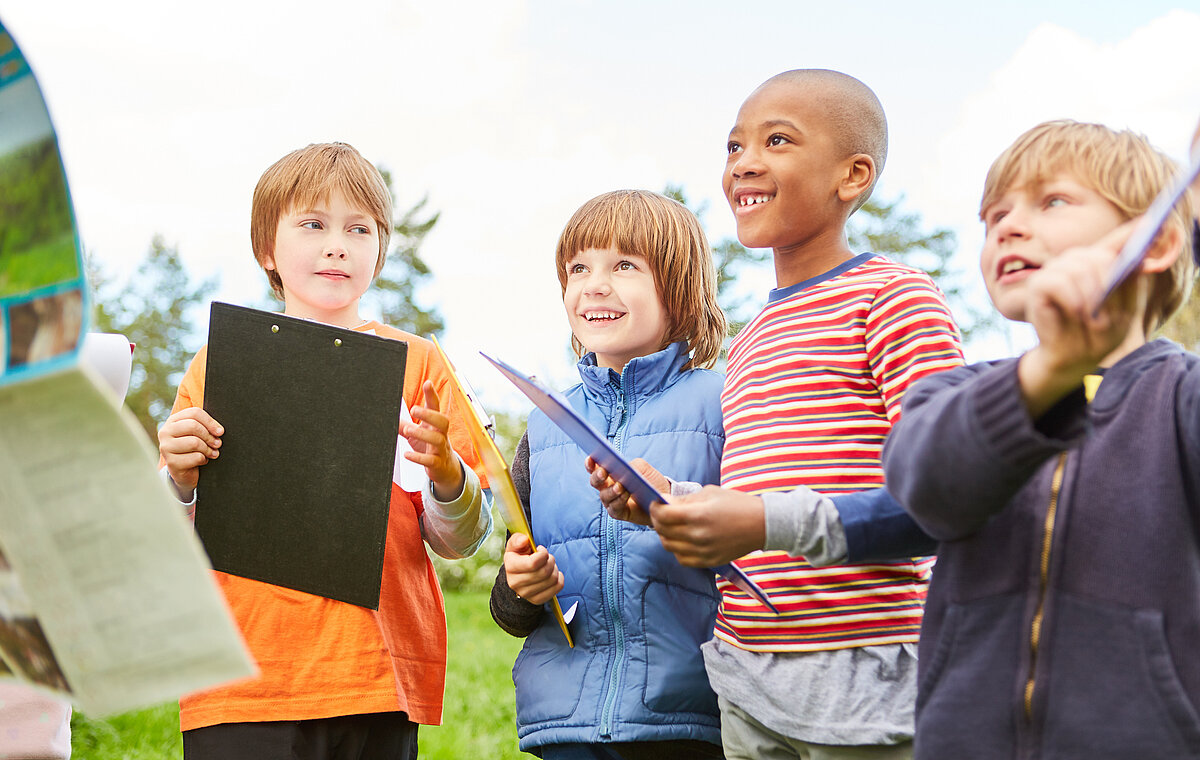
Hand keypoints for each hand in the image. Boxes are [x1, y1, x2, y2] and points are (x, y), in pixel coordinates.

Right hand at [158, 407, 222, 500]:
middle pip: (193, 426)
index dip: (210, 422)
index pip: (194, 413)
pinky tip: (202, 460)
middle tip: (217, 443)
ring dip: (208, 449)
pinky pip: (195, 457)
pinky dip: (204, 459)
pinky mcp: (171, 462)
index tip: (220, 431)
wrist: (183, 470)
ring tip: (211, 453)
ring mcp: (166, 447)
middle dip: (209, 436)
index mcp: (173, 421)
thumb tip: (219, 430)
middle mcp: (165, 432)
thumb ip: (204, 426)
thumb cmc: (193, 448)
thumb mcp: (197, 434)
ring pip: (194, 442)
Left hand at [403, 381, 463, 499]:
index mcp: (436, 425)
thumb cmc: (430, 447)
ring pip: (437, 439)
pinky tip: (407, 454)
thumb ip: (403, 424)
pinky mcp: (437, 463)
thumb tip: (387, 415)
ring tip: (408, 430)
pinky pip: (431, 460)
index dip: (432, 395)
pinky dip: (418, 457)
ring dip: (422, 434)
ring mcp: (441, 449)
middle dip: (429, 414)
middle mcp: (441, 435)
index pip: (437, 407)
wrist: (445, 469)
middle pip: (443, 421)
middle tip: (414, 410)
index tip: (427, 383)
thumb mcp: (417, 434)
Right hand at [503, 533, 563, 604]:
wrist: (517, 576)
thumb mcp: (515, 545)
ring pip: (552, 579)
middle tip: (546, 557)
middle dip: (550, 560)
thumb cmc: (519, 556)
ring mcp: (526, 594)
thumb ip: (518, 539)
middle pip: (545, 571)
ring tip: (548, 565)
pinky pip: (558, 586)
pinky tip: (552, 574)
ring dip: (554, 568)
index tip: (541, 550)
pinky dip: (559, 578)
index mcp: (510, 567)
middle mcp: (516, 583)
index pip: (533, 563)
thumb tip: (524, 540)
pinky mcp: (537, 600)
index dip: (543, 554)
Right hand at [586, 456, 666, 525]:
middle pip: (595, 481)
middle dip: (597, 476)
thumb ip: (632, 465)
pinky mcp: (618, 513)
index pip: (594, 467)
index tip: (591, 458)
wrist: (662, 500)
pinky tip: (625, 494)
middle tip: (603, 472)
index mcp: (609, 473)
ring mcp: (611, 501)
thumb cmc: (649, 481)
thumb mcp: (643, 468)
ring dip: (611, 490)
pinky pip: (614, 508)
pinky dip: (619, 501)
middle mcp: (606, 487)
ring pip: (604, 496)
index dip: (590, 463)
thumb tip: (624, 468)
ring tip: (620, 486)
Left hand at [649, 486, 765, 566]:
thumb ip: (685, 499)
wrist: (762, 525)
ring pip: (669, 546)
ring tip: (672, 526)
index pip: (663, 515)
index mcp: (698, 515)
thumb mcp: (710, 493)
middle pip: (663, 531)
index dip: (655, 507)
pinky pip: (682, 559)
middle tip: (661, 512)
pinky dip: (677, 549)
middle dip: (657, 520)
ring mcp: (703, 551)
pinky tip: (683, 539)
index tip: (656, 502)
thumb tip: (664, 502)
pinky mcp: (708, 561)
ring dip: (665, 535)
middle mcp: (698, 536)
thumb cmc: (737, 504)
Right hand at [1018, 222, 1141, 416]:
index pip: (1118, 241)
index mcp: (1099, 265)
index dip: (1134, 231)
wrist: (1069, 358)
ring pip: (1080, 269)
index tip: (1155, 220)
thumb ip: (1130, 286)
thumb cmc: (1097, 336)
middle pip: (1100, 257)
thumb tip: (1137, 261)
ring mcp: (1056, 269)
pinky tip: (1076, 313)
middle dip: (1108, 285)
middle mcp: (1077, 261)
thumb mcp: (1124, 312)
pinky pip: (1060, 282)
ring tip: (1092, 320)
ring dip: (1091, 298)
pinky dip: (1073, 300)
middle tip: (1108, 313)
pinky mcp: (1040, 284)